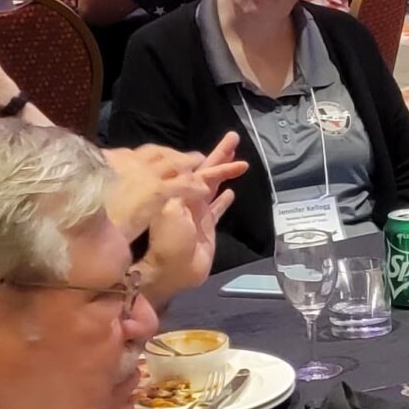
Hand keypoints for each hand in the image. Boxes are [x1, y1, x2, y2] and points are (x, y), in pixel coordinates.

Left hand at [106, 137, 245, 297]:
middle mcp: (187, 197)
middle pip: (206, 172)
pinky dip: (224, 200)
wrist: (172, 270)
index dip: (212, 156)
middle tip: (234, 138)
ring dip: (226, 173)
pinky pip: (217, 208)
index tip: (226, 143)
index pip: (196, 168)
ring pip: (214, 186)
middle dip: (220, 156)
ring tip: (241, 161)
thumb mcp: (170, 208)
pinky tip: (232, 191)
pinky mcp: (207, 226)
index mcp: (176, 190)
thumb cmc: (168, 239)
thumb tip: (198, 174)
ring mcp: (197, 212)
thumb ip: (184, 188)